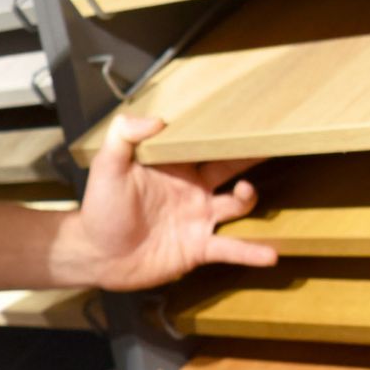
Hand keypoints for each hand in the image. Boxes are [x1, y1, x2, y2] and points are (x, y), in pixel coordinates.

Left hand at [72, 114, 276, 290]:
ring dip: (247, 198)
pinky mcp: (198, 248)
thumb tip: (156, 119)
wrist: (94, 255)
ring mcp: (198, 218)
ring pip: (236, 205)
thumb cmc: (99, 209)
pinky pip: (229, 248)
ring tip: (245, 192)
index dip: (223, 130)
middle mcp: (192, 189)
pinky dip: (250, 251)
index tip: (247, 115)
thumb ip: (124, 137)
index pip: (204, 143)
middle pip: (230, 166)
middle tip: (275, 140)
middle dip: (250, 154)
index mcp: (173, 167)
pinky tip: (270, 255)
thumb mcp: (107, 167)